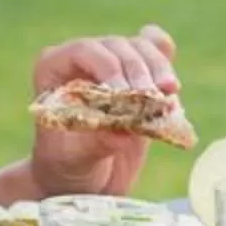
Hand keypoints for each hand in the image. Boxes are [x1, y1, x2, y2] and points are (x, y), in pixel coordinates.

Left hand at [26, 26, 179, 198]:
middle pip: (118, 46)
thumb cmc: (67, 166)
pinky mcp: (138, 73)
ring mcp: (113, 63)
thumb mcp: (74, 159)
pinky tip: (171, 79)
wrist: (84, 178)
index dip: (109, 66)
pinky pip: (155, 51)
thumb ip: (94, 143)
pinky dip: (165, 60)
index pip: (84, 51)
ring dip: (159, 68)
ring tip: (169, 93)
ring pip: (142, 47)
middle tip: (155, 97)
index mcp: (54, 68)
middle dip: (139, 69)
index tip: (127, 94)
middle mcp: (84, 59)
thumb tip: (123, 132)